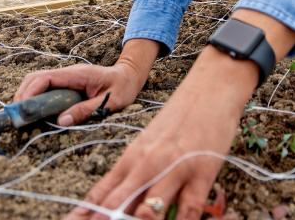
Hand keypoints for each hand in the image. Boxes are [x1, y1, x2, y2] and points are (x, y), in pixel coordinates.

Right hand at [13, 62, 145, 126]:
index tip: (21, 110)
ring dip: (27, 98)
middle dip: (23, 96)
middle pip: (35, 78)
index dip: (29, 93)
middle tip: (18, 119)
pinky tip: (36, 114)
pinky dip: (36, 99)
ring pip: (38, 83)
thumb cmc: (124, 87)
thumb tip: (61, 121)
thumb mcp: (110, 102)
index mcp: (77, 74)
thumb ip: (86, 110)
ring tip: (24, 119)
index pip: (44, 78)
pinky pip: (46, 88)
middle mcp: (68, 73)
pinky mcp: (67, 84)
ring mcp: (66, 77)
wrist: (131, 74)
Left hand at [66, 46, 256, 219]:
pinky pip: (189, 209)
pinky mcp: (201, 173)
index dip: (83, 215)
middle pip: (117, 206)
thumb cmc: (180, 117)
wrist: (211, 88)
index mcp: (131, 159)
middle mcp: (147, 166)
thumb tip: (118, 205)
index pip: (100, 195)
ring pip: (149, 212)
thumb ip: (133, 174)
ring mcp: (173, 170)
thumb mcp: (149, 143)